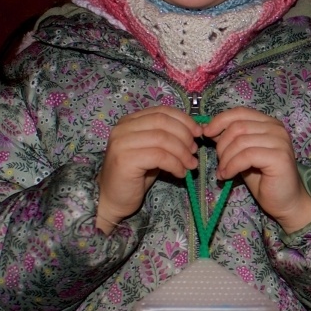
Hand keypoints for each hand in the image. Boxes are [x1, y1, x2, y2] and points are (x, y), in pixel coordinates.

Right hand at [97, 106, 200, 233]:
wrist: (112, 199)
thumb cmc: (135, 176)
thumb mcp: (153, 151)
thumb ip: (167, 138)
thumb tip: (195, 132)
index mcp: (130, 121)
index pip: (161, 111)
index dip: (184, 120)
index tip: (198, 133)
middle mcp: (123, 128)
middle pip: (162, 122)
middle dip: (184, 135)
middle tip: (194, 151)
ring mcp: (121, 143)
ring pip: (162, 139)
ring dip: (182, 152)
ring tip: (190, 165)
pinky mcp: (125, 159)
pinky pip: (159, 156)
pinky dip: (175, 164)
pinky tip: (180, 173)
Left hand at [207, 107, 310, 231]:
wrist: (285, 201)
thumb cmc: (263, 179)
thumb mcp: (242, 155)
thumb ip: (231, 140)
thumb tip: (208, 129)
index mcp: (269, 123)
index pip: (240, 112)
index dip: (220, 121)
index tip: (206, 134)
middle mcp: (277, 128)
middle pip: (238, 126)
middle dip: (222, 145)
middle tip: (219, 163)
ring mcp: (280, 141)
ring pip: (240, 141)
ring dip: (225, 159)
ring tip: (223, 172)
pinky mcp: (279, 157)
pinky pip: (247, 156)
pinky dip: (232, 166)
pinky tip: (228, 176)